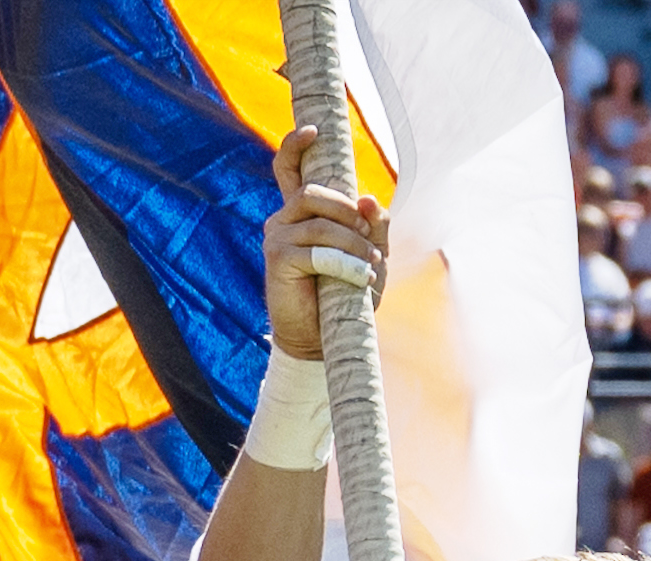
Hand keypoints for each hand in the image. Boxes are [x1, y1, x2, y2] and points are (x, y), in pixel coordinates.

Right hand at [262, 128, 388, 361]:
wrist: (320, 340)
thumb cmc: (344, 297)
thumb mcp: (369, 257)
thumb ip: (373, 228)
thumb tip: (369, 199)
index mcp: (300, 213)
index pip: (288, 168)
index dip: (295, 145)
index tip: (313, 131)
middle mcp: (283, 219)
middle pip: (313, 192)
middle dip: (347, 212)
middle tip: (368, 237)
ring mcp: (276, 237)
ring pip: (318, 221)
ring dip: (352, 242)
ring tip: (370, 266)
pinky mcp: (278, 259)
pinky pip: (316, 250)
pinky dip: (344, 263)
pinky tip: (359, 279)